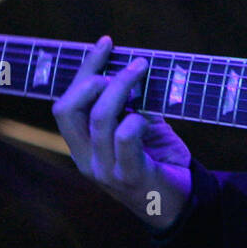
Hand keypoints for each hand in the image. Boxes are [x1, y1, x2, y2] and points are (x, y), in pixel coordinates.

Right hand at [52, 35, 192, 229]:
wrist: (181, 204)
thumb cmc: (158, 159)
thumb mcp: (139, 126)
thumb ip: (130, 102)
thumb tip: (133, 65)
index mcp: (81, 146)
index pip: (65, 103)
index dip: (83, 70)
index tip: (106, 43)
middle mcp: (85, 159)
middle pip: (67, 109)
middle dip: (93, 77)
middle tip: (130, 67)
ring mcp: (105, 170)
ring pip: (99, 118)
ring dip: (121, 87)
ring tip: (143, 71)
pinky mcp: (129, 177)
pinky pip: (125, 139)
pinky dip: (135, 119)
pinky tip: (148, 117)